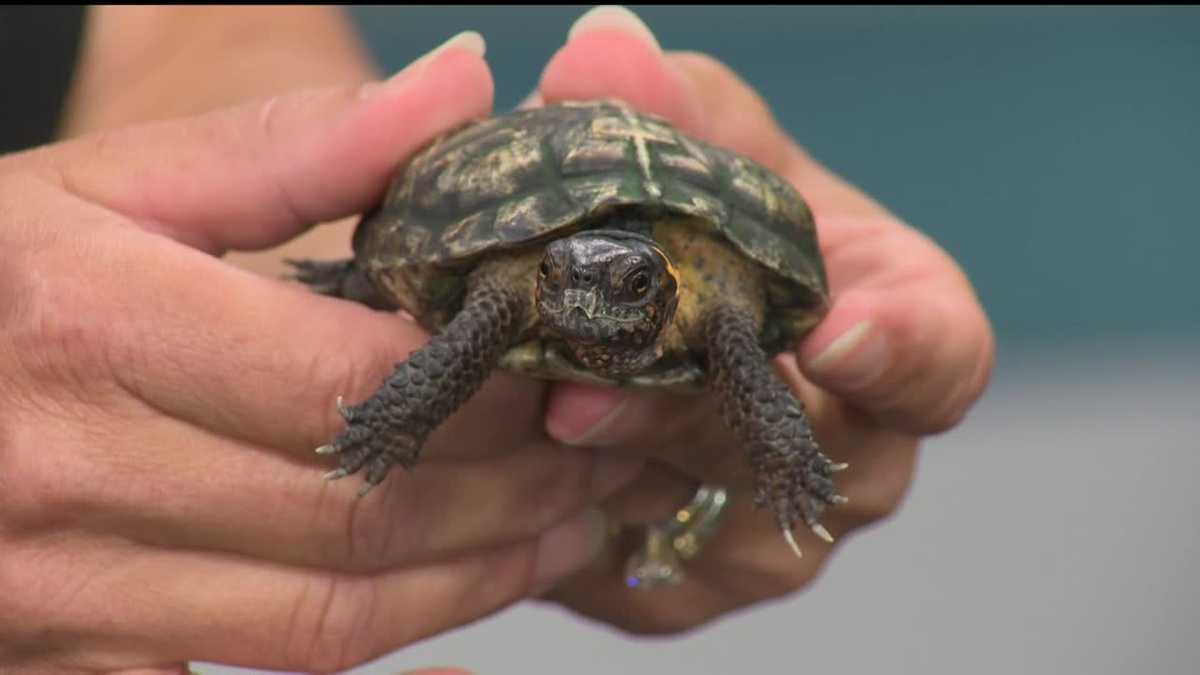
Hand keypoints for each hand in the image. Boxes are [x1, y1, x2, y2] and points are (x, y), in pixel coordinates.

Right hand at [0, 38, 634, 670]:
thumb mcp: (117, 184)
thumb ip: (296, 144)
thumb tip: (461, 81)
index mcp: (89, 326)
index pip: (346, 381)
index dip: (482, 384)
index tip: (559, 363)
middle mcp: (72, 473)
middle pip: (358, 508)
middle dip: (513, 488)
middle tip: (597, 452)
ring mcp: (71, 587)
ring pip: (334, 615)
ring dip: (482, 575)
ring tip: (571, 525)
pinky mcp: (85, 658)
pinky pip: (277, 670)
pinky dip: (401, 635)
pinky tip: (471, 587)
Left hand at [528, 8, 994, 632]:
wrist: (618, 317)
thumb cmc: (695, 218)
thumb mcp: (691, 146)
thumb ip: (663, 106)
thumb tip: (599, 53)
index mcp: (888, 323)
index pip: (944, 358)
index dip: (905, 352)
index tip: (837, 331)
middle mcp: (850, 443)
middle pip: (810, 456)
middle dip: (696, 412)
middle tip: (593, 384)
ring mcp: (772, 529)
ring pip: (715, 525)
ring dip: (624, 467)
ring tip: (538, 414)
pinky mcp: (682, 585)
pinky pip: (634, 576)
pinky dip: (576, 523)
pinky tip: (520, 469)